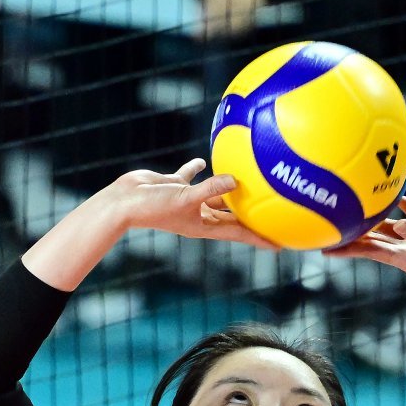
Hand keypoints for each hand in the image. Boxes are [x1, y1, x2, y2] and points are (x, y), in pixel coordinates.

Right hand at [101, 159, 278, 249]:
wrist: (124, 202)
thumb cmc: (154, 207)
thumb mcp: (185, 198)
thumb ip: (210, 188)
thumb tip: (235, 179)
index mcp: (204, 226)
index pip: (238, 233)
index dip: (259, 238)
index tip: (280, 245)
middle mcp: (199, 215)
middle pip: (232, 217)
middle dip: (251, 217)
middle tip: (272, 214)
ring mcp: (188, 200)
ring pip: (215, 195)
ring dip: (229, 190)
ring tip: (248, 184)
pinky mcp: (176, 186)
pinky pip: (192, 177)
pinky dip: (199, 170)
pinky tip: (207, 160)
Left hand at [329, 197, 405, 300]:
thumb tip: (397, 223)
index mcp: (405, 258)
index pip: (369, 251)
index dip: (347, 248)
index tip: (324, 247)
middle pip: (375, 241)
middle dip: (355, 236)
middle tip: (333, 226)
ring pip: (395, 229)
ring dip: (379, 221)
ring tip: (360, 211)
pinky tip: (400, 198)